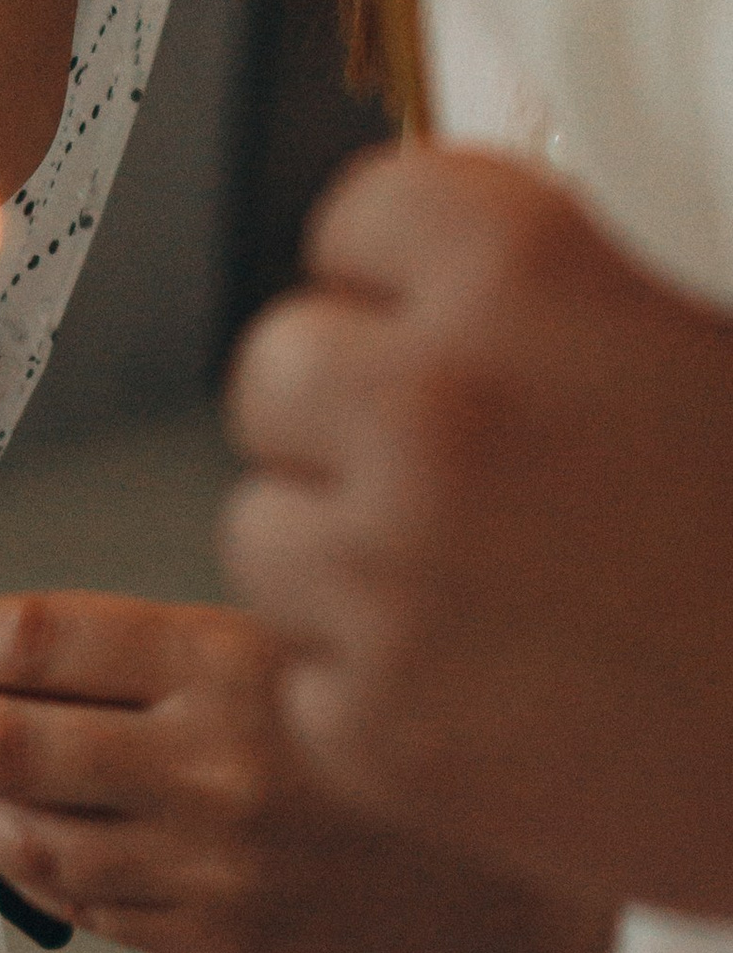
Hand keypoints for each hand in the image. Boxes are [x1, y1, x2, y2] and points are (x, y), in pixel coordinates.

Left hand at [0, 589, 612, 952]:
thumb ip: (167, 657)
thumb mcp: (296, 647)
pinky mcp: (220, 943)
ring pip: (30, 835)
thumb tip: (19, 656)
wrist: (525, 868)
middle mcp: (208, 761)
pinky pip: (89, 909)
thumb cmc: (398, 740)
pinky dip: (23, 872)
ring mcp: (209, 862)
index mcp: (226, 661)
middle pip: (11, 737)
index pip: (40, 639)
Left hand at [222, 143, 732, 922]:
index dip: (414, 281)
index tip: (459, 327)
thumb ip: (586, 269)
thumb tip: (491, 227)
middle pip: (279, 372)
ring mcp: (392, 578)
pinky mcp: (383, 734)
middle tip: (464, 470)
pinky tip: (506, 693)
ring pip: (265, 528)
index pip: (359, 219)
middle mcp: (434, 408)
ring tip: (492, 588)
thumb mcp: (714, 326)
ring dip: (348, 552)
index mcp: (526, 267)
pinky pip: (306, 676)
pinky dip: (380, 689)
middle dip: (353, 414)